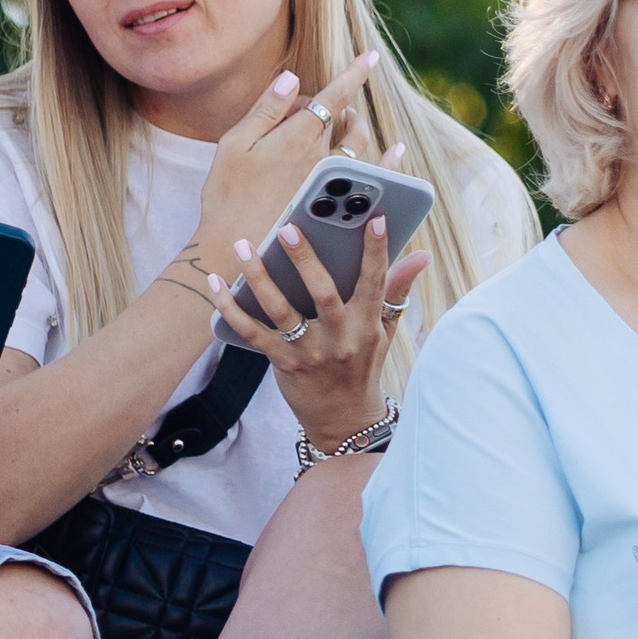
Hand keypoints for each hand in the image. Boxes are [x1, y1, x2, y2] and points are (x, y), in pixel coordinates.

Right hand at [183, 51, 384, 283]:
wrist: (238, 247)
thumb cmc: (228, 194)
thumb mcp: (235, 144)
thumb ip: (266, 109)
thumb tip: (292, 78)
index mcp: (297, 136)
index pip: (333, 96)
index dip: (353, 73)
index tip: (372, 57)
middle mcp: (324, 157)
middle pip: (344, 120)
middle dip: (339, 106)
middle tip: (327, 104)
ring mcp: (335, 183)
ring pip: (360, 147)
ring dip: (359, 128)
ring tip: (353, 121)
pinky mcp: (341, 206)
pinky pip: (374, 178)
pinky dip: (388, 161)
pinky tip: (396, 152)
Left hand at [203, 190, 429, 449]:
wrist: (344, 420)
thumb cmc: (363, 366)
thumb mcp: (385, 331)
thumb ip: (396, 290)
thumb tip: (421, 256)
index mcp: (368, 325)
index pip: (376, 282)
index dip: (377, 251)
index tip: (375, 219)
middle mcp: (342, 339)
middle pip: (324, 293)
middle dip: (306, 259)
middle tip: (288, 228)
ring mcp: (311, 353)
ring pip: (282, 310)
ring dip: (260, 276)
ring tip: (245, 246)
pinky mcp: (283, 363)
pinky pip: (252, 332)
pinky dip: (230, 307)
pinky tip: (216, 282)